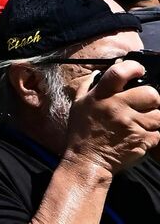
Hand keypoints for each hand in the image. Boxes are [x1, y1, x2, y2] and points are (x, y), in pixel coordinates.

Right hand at [63, 59, 159, 176]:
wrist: (88, 161)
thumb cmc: (82, 132)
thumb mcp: (79, 104)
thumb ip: (89, 85)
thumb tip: (101, 72)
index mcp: (101, 96)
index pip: (120, 73)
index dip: (134, 68)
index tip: (138, 71)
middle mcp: (117, 107)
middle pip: (151, 94)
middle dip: (152, 98)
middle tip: (145, 103)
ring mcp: (132, 125)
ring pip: (159, 114)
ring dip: (154, 117)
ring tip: (144, 121)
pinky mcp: (142, 141)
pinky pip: (158, 132)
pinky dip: (154, 134)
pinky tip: (143, 135)